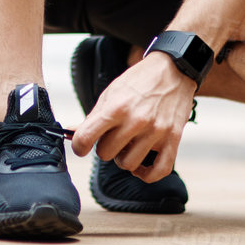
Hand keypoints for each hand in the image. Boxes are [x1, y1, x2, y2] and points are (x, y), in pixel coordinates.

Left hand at [70, 52, 195, 182]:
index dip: (79, 146)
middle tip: (112, 137)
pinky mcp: (173, 139)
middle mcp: (136, 121)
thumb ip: (93, 116)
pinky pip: (159, 171)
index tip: (81, 146)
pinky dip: (147, 174)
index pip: (86, 137)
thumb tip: (71, 132)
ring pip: (128, 164)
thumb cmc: (139, 81)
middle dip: (105, 147)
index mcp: (116, 107)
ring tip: (128, 145)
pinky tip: (141, 166)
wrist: (173, 70)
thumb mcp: (111, 93)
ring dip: (124, 158)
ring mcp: (156, 132)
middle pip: (106, 154)